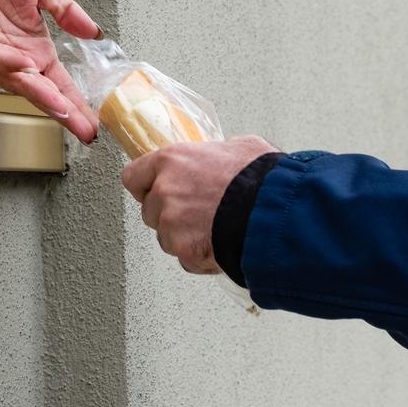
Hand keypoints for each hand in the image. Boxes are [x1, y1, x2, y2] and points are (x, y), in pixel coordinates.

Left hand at [0, 0, 102, 141]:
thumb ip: (68, 11)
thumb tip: (94, 32)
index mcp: (36, 50)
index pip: (61, 84)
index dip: (78, 102)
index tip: (95, 120)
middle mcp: (18, 61)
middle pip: (45, 94)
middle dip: (65, 112)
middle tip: (85, 130)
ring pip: (20, 84)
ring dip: (41, 96)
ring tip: (63, 108)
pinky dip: (9, 64)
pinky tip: (26, 67)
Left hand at [121, 136, 279, 273]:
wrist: (273, 212)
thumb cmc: (261, 178)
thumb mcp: (240, 147)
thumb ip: (216, 155)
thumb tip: (221, 159)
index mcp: (171, 161)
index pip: (134, 177)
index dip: (145, 186)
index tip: (154, 190)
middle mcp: (164, 192)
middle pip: (150, 211)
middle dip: (169, 215)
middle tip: (198, 212)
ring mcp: (172, 225)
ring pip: (167, 238)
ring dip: (185, 238)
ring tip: (216, 229)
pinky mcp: (186, 252)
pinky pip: (187, 259)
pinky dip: (201, 257)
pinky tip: (222, 244)